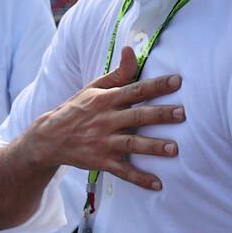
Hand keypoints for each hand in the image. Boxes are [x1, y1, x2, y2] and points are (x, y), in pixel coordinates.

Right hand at [22, 46, 184, 190]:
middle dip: (160, 115)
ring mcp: (103, 142)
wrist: (49, 138)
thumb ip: (118, 73)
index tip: (177, 81)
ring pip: (132, 144)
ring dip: (153, 147)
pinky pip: (123, 171)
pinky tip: (157, 183)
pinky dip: (140, 178)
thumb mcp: (93, 88)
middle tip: (182, 114)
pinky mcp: (101, 161)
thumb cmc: (77, 109)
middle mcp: (105, 120)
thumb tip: (131, 49)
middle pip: (137, 117)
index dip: (156, 85)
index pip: (134, 90)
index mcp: (105, 100)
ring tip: (174, 149)